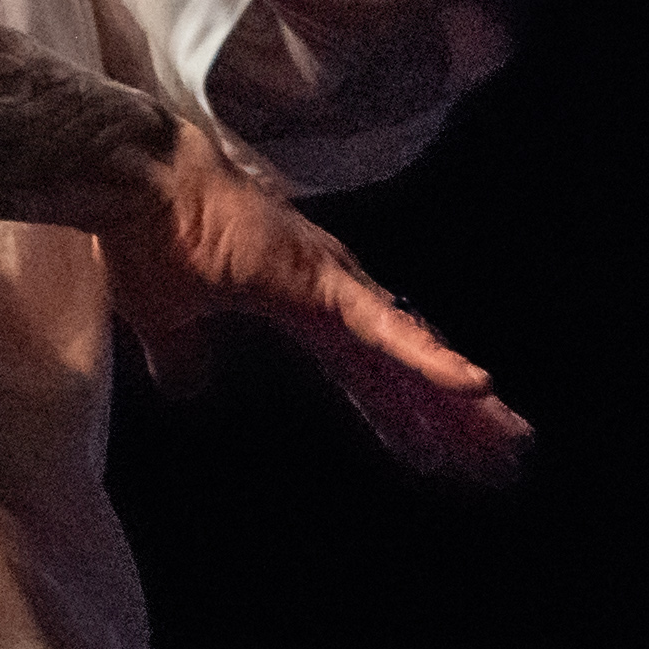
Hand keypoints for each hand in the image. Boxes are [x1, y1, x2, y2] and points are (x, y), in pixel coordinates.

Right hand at [99, 122, 532, 483]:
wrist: (137, 185)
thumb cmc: (146, 238)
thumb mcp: (163, 318)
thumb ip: (182, 355)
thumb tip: (186, 386)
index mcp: (297, 305)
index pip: (363, 373)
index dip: (399, 415)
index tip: (433, 455)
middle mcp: (330, 295)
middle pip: (405, 371)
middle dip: (451, 420)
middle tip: (501, 463)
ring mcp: (334, 285)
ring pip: (412, 357)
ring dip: (460, 404)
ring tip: (511, 444)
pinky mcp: (325, 281)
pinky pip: (387, 330)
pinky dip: (432, 359)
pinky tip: (476, 387)